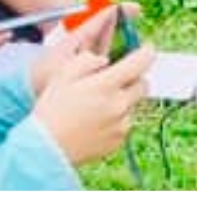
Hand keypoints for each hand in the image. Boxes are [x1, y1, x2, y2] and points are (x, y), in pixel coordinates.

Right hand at [29, 20, 156, 170]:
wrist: (49, 146)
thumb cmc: (54, 107)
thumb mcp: (64, 74)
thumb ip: (88, 60)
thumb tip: (106, 61)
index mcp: (106, 85)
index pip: (139, 64)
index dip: (146, 53)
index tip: (147, 49)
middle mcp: (119, 105)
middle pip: (143, 85)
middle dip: (134, 78)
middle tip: (117, 78)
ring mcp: (122, 124)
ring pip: (133, 104)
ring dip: (122, 99)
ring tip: (97, 104)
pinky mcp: (120, 140)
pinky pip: (125, 123)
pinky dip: (116, 118)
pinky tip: (96, 120)